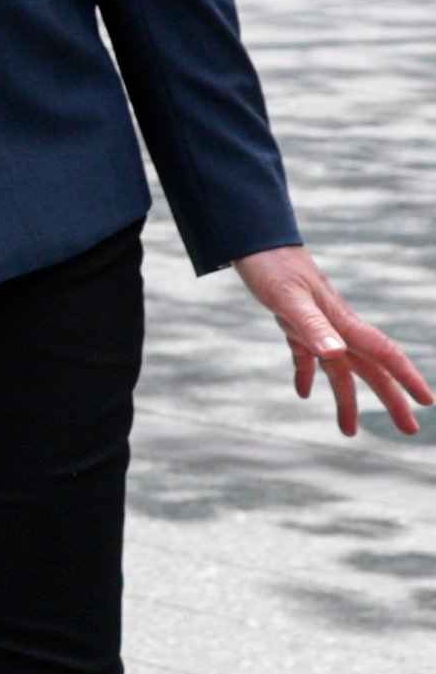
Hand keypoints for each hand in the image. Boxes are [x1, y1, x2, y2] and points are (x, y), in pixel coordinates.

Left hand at [235, 245, 428, 436]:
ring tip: (348, 432)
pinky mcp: (293, 323)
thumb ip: (312, 325)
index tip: (427, 401)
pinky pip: (306, 357)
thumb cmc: (272, 267)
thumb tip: (336, 353)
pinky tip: (303, 393)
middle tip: (410, 430)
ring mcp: (316, 326)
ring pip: (339, 370)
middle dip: (391, 399)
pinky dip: (306, 375)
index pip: (383, 354)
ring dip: (346, 400)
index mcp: (342, 323)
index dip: (407, 377)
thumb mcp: (288, 298)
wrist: (253, 241)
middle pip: (370, 369)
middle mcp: (336, 327)